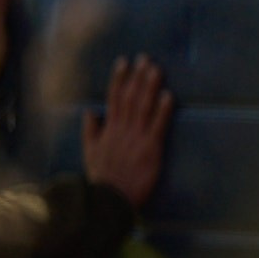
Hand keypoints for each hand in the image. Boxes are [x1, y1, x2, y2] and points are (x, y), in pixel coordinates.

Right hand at [84, 56, 173, 210]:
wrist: (108, 199)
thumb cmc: (101, 178)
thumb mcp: (89, 153)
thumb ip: (90, 132)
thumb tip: (90, 112)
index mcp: (108, 130)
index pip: (113, 98)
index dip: (119, 78)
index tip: (124, 61)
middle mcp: (121, 130)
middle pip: (130, 97)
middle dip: (137, 76)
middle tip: (145, 57)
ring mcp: (136, 138)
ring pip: (143, 107)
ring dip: (150, 87)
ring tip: (156, 69)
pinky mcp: (150, 149)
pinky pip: (157, 126)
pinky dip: (163, 110)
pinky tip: (169, 96)